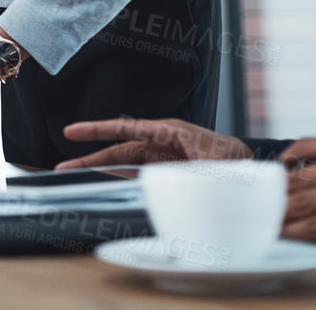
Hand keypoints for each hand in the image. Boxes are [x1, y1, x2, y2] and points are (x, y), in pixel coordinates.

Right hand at [55, 118, 252, 168]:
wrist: (253, 167)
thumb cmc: (238, 160)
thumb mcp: (220, 166)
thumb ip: (197, 174)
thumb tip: (176, 187)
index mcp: (172, 133)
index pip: (128, 129)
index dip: (98, 130)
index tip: (71, 132)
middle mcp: (162, 143)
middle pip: (119, 150)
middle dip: (90, 158)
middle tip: (62, 168)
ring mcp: (162, 159)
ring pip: (124, 164)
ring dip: (100, 171)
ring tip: (72, 177)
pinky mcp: (165, 173)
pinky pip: (136, 176)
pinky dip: (118, 181)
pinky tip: (101, 186)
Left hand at [279, 136, 315, 246]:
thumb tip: (307, 165)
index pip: (309, 144)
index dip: (287, 157)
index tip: (275, 169)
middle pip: (303, 176)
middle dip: (279, 189)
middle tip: (262, 198)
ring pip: (308, 201)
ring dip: (285, 212)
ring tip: (269, 217)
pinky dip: (302, 230)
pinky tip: (289, 232)